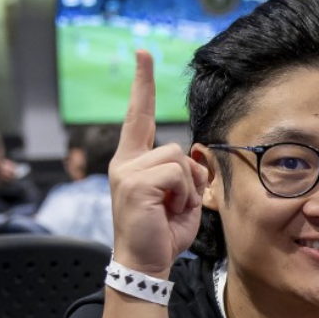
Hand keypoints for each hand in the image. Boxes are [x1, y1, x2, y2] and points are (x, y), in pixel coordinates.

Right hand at [109, 51, 210, 276]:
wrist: (145, 263)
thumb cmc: (162, 234)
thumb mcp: (179, 198)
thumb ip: (184, 172)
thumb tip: (194, 158)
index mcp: (131, 162)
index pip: (138, 116)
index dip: (142, 84)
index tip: (143, 54)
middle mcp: (124, 162)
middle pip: (174, 146)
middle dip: (187, 177)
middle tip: (173, 207)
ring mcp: (127, 171)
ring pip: (177, 158)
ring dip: (185, 187)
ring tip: (170, 209)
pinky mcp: (134, 182)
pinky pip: (176, 173)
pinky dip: (182, 194)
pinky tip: (168, 210)